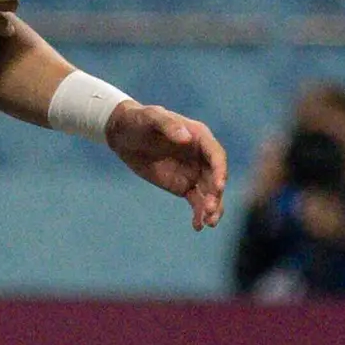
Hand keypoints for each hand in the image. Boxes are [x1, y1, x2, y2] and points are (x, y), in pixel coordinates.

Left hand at [104, 99, 225, 227]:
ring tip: (208, 223)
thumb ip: (168, 125)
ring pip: (209, 193)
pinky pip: (196, 202)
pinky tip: (198, 226)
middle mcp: (201, 156)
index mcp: (199, 137)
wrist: (123, 135)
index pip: (217, 156)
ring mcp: (194, 172)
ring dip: (212, 208)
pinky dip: (199, 214)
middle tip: (209, 210)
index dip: (220, 171)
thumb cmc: (139, 120)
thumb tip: (187, 138)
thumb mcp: (151, 118)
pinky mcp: (183, 186)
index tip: (218, 187)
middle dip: (216, 195)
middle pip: (216, 178)